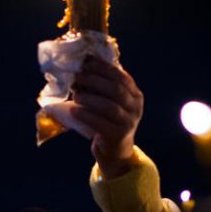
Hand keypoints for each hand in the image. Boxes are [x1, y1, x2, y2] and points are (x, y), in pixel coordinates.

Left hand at [44, 56, 142, 177]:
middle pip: (116, 89)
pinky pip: (100, 123)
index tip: (87, 62)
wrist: (115, 149)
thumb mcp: (113, 101)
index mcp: (135, 94)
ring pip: (109, 107)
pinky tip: (74, 110)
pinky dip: (86, 116)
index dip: (104, 68)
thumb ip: (104, 85)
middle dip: (95, 81)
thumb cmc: (109, 119)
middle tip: (77, 77)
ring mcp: (129, 123)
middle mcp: (136, 108)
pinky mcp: (118, 136)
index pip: (122, 77)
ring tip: (75, 94)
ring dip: (89, 98)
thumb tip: (85, 62)